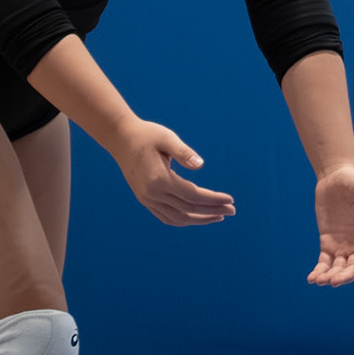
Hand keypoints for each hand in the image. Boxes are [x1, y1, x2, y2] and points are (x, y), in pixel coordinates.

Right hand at [113, 120, 234, 225]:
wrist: (121, 138)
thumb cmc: (147, 135)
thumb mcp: (167, 138)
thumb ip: (184, 152)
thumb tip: (200, 165)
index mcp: (159, 179)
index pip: (193, 196)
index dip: (213, 200)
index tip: (230, 200)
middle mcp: (152, 193)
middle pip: (187, 210)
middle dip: (211, 211)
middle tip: (232, 210)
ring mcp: (146, 199)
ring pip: (177, 218)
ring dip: (199, 219)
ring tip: (218, 216)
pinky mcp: (144, 199)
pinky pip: (166, 217)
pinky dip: (183, 220)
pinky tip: (196, 216)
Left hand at [307, 164, 353, 285]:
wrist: (334, 177)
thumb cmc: (353, 180)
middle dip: (345, 276)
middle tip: (333, 280)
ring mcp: (341, 244)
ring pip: (338, 268)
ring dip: (330, 277)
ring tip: (319, 281)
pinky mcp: (327, 242)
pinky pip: (324, 262)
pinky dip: (319, 271)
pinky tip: (311, 278)